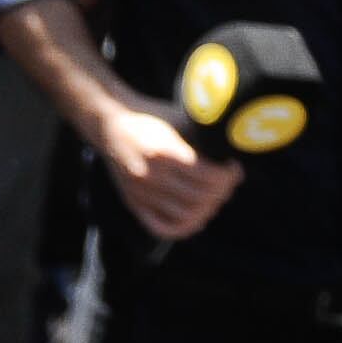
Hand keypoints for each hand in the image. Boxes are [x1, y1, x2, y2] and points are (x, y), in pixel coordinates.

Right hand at [92, 94, 242, 242]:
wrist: (108, 121)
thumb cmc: (149, 115)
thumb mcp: (178, 120)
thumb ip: (201, 140)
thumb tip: (231, 156)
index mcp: (163, 152)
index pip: (210, 177)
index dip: (229, 175)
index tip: (233, 167)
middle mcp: (150, 175)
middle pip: (201, 198)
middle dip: (223, 191)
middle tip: (228, 181)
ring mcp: (140, 192)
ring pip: (186, 215)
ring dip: (208, 208)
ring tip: (214, 196)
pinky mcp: (133, 201)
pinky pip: (163, 226)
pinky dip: (184, 227)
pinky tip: (196, 216)